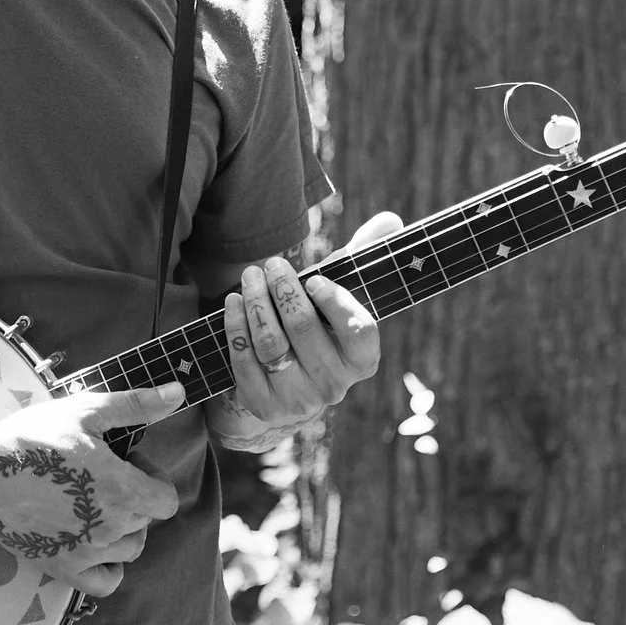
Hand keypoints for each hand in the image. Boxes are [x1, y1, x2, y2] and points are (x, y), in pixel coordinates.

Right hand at [0, 383, 182, 597]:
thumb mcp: (87, 411)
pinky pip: (106, 583)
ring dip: (122, 528)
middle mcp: (112, 528)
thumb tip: (178, 392)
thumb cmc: (35, 437)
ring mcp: (88, 553)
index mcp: (125, 491)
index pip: (166, 501)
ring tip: (91, 502)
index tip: (125, 462)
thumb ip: (137, 405)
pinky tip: (93, 542)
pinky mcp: (64, 568)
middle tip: (98, 473)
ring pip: (129, 549)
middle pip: (145, 520)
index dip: (152, 478)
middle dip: (132, 496)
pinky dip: (108, 567)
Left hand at [212, 211, 397, 445]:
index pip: (358, 330)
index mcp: (362, 360)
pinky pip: (244, 360)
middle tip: (273, 264)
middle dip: (285, 290)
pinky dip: (236, 325)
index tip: (315, 279)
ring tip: (250, 276)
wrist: (286, 382)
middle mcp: (334, 385)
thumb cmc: (320, 326)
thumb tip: (391, 219)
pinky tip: (234, 301)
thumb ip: (363, 257)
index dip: (336, 302)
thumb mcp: (342, 295)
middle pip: (305, 330)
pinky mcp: (263, 405)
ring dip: (257, 303)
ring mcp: (298, 399)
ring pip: (271, 343)